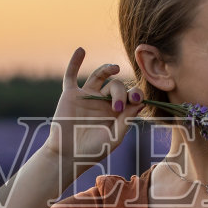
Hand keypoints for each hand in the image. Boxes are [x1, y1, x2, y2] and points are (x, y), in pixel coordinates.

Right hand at [41, 47, 143, 170]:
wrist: (67, 157)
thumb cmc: (92, 152)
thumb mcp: (113, 138)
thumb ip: (126, 121)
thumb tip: (140, 103)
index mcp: (116, 111)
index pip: (130, 96)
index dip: (136, 94)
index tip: (137, 99)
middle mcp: (103, 101)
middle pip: (116, 86)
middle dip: (119, 93)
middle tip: (116, 107)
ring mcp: (86, 96)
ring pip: (99, 76)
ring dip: (107, 69)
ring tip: (114, 68)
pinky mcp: (70, 95)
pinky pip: (71, 75)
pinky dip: (75, 62)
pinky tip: (81, 51)